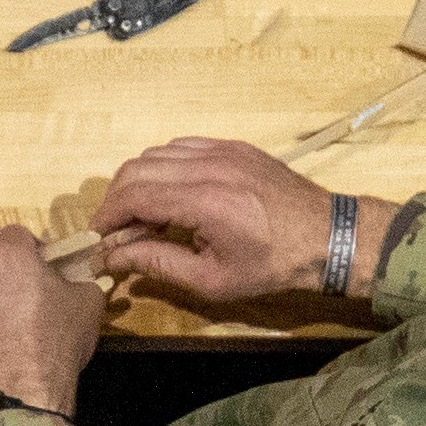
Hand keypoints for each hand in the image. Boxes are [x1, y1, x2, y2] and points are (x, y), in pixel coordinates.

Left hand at [0, 227, 111, 414]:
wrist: (20, 390)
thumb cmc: (55, 343)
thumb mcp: (88, 304)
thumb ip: (81, 280)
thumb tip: (79, 278)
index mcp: (11, 255)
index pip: (15, 232)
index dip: (31, 245)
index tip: (43, 263)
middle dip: (0, 254)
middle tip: (21, 278)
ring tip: (6, 306)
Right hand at [77, 135, 336, 302]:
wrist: (326, 236)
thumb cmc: (273, 265)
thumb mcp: (212, 279)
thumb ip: (158, 263)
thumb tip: (114, 258)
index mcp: (206, 201)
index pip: (133, 195)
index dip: (107, 217)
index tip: (99, 239)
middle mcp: (211, 166)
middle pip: (137, 169)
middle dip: (116, 200)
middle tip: (116, 231)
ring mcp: (223, 150)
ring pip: (156, 154)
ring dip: (138, 183)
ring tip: (144, 216)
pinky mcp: (233, 146)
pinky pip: (181, 147)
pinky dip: (163, 167)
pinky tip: (170, 194)